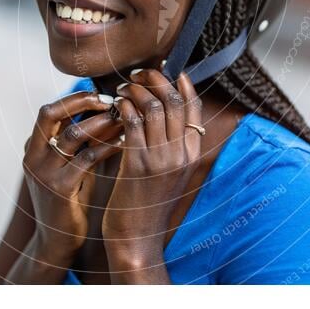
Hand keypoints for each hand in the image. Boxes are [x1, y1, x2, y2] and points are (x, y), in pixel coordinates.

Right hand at [22, 91, 123, 261]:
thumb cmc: (70, 199)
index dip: (75, 99)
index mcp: (33, 148)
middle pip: (51, 113)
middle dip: (82, 102)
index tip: (103, 96)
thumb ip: (77, 142)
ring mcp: (44, 172)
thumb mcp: (67, 166)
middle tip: (111, 101)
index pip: (49, 110)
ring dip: (102, 122)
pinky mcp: (61, 189)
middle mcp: (33, 156)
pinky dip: (108, 146)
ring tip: (124, 118)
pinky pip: (87, 158)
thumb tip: (106, 111)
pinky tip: (125, 143)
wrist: (58, 241)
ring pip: (73, 134)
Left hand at [102, 70, 202, 261]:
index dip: (181, 83)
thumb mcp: (171, 172)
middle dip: (156, 79)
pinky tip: (116, 104)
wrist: (138, 238)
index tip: (166, 70)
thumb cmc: (149, 203)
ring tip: (124, 87)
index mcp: (192, 154)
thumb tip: (163, 111)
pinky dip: (123, 106)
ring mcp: (161, 159)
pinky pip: (132, 122)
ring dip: (137, 90)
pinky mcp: (137, 164)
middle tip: (139, 74)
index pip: (193, 107)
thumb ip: (172, 144)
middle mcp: (181, 153)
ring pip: (154, 106)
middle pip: (174, 100)